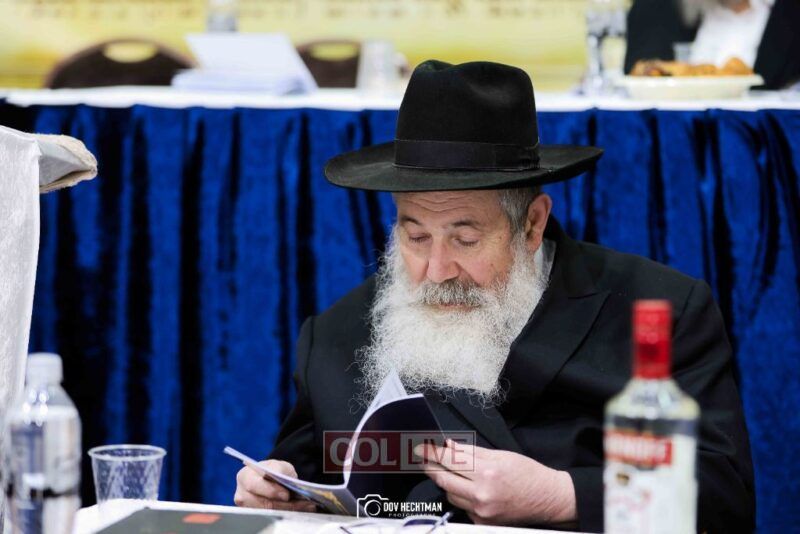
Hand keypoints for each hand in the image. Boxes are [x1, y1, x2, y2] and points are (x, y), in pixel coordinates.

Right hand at [234, 459, 317, 511]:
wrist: (272, 480)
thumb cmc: (273, 471)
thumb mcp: (278, 465)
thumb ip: (279, 469)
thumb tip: (281, 477)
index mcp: (245, 477)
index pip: (254, 485)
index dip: (270, 491)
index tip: (286, 495)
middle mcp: (242, 494)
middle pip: (263, 504)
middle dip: (284, 504)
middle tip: (303, 502)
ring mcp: (248, 509)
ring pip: (270, 513)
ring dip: (290, 510)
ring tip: (307, 506)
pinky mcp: (257, 517)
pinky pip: (273, 518)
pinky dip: (289, 514)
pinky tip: (302, 509)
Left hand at [416, 439, 575, 525]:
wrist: (548, 498)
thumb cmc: (528, 475)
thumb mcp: (501, 455)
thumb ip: (472, 452)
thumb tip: (450, 447)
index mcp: (487, 472)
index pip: (450, 460)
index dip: (432, 453)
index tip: (420, 449)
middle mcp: (482, 494)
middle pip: (443, 479)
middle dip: (431, 467)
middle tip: (424, 458)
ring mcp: (481, 512)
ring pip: (449, 494)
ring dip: (446, 482)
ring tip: (452, 472)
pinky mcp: (482, 522)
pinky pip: (461, 507)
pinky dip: (460, 496)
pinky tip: (468, 489)